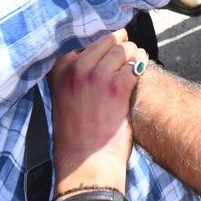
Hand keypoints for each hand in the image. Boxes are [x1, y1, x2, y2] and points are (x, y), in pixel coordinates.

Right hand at [49, 29, 146, 187]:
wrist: (87, 163)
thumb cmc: (77, 131)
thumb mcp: (64, 93)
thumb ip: (76, 68)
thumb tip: (104, 42)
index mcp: (59, 68)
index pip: (84, 36)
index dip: (101, 40)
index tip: (109, 46)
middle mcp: (76, 68)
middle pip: (108, 39)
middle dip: (119, 46)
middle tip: (123, 59)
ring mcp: (96, 76)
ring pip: (124, 48)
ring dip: (132, 55)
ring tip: (132, 66)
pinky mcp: (116, 87)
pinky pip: (136, 63)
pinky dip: (141, 65)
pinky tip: (140, 71)